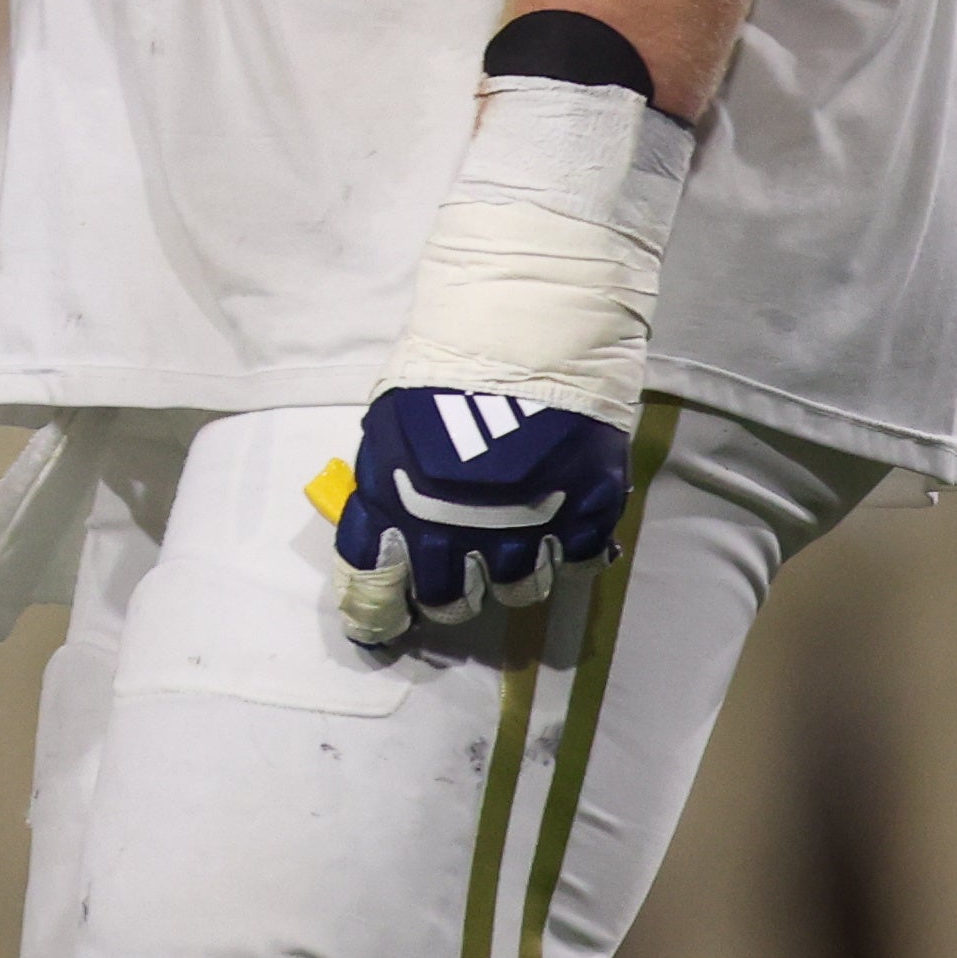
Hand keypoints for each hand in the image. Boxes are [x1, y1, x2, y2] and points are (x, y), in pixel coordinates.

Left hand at [329, 390, 635, 649]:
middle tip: (454, 579)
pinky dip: (564, 555)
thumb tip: (385, 545)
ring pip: (516, 588)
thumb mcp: (390, 425)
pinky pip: (573, 564)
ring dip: (507, 575)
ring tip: (510, 545)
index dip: (374, 611)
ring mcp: (524, 524)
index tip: (377, 628)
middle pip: (449, 598)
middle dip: (446, 594)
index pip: (373, 578)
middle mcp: (456, 525)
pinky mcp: (583, 513)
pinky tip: (557, 532)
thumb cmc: (445, 371)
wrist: (525, 329)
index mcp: (395, 498)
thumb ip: (386, 486)